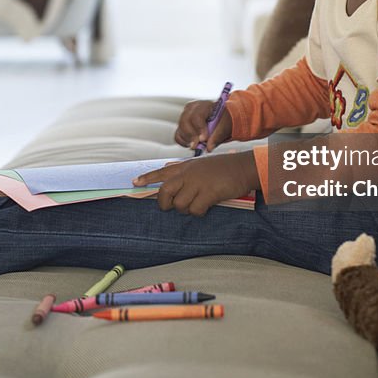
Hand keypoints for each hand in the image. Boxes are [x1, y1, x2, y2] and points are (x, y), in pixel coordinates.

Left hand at [133, 152, 257, 216]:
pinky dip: (199, 212)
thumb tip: (169, 172)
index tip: (134, 182)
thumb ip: (185, 170)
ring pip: (180, 205)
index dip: (147, 178)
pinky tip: (206, 207)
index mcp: (185, 166)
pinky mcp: (208, 193)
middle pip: (164, 192)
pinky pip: (195, 210)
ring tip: (197, 204)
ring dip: (186, 209)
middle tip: (170, 207)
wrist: (243, 167)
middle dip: (165, 204)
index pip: (161, 172)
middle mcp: (188, 174)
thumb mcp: (200, 164)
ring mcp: (197, 183)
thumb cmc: (223, 167)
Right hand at [174, 100, 233, 152]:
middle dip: (191, 135)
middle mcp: (192, 109)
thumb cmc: (223, 121)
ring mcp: (185, 116)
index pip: (197, 115)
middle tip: (197, 145)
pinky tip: (192, 144)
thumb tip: (208, 147)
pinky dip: (183, 142)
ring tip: (198, 145)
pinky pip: (178, 135)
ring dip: (188, 139)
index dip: (199, 128)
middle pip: (185, 121)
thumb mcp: (225, 126)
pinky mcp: (181, 126)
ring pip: (180, 129)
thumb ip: (217, 136)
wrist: (221, 121)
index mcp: (204, 105)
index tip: (203, 139)